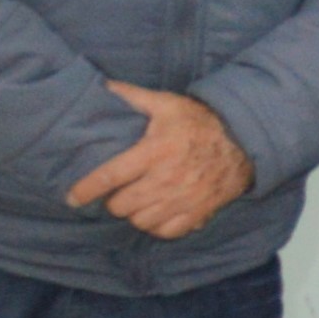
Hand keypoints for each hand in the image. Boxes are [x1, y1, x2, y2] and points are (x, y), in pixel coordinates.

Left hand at [64, 83, 247, 239]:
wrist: (246, 140)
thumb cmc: (201, 121)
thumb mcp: (167, 103)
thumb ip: (132, 96)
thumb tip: (102, 86)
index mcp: (155, 151)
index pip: (110, 176)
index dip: (85, 189)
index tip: (72, 197)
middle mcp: (167, 179)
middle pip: (122, 205)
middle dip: (113, 200)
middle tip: (118, 191)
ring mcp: (185, 199)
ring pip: (142, 221)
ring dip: (134, 213)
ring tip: (136, 202)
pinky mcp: (200, 212)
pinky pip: (167, 231)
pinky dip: (157, 226)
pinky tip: (156, 213)